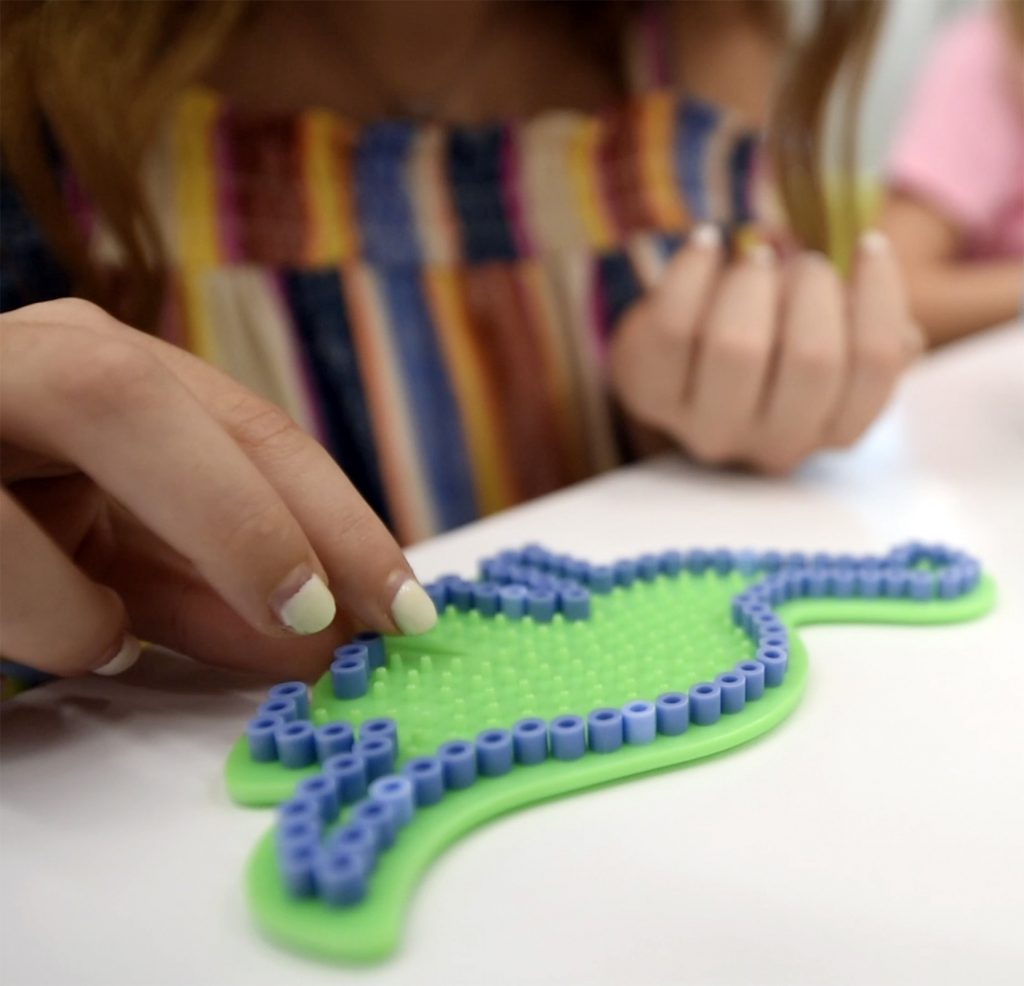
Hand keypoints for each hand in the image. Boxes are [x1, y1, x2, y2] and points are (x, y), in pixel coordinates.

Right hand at [0, 300, 436, 678]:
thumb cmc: (21, 523)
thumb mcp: (124, 554)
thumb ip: (207, 582)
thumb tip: (313, 638)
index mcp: (116, 374)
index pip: (253, 430)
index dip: (338, 520)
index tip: (405, 612)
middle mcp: (27, 358)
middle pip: (132, 396)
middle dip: (238, 517)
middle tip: (316, 623)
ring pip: (32, 437)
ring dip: (82, 582)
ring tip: (97, 637)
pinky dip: (31, 601)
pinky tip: (49, 629)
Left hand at [610, 227, 923, 471]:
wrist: (676, 356)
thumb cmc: (771, 339)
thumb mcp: (830, 339)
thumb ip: (872, 339)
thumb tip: (904, 340)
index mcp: (831, 430)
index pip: (874, 370)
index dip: (879, 297)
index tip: (868, 246)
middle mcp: (770, 444)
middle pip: (811, 361)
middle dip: (813, 288)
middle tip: (802, 261)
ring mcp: (705, 428)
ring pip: (738, 348)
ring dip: (754, 283)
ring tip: (754, 258)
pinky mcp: (650, 394)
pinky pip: (674, 326)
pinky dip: (693, 270)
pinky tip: (704, 244)